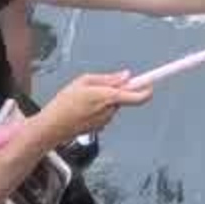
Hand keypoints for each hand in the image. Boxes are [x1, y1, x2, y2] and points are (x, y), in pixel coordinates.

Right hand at [28, 72, 152, 146]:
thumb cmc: (64, 103)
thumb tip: (126, 76)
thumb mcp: (84, 81)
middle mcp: (111, 111)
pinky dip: (99, 108)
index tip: (153, 83)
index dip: (147, 88)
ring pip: (113, 105)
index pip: (137, 95)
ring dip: (105, 100)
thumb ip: (108, 79)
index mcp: (109, 97)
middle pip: (123, 97)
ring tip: (85, 98)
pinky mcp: (100, 127)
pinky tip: (82, 108)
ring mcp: (106, 121)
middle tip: (99, 86)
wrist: (51, 127)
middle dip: (116, 90)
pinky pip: (105, 113)